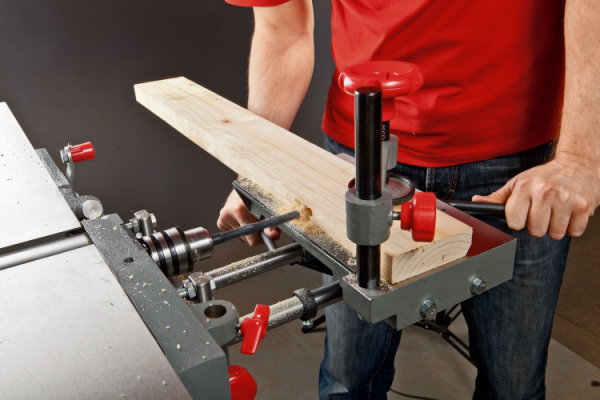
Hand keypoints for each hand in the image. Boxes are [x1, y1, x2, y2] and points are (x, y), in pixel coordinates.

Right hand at [217, 190, 279, 245]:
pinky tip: (243, 219)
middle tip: (260, 221)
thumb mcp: (268, 208)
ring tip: (251, 217)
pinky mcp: (221, 221)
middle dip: (255, 233)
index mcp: (239, 209)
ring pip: (240, 237)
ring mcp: (223, 217)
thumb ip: (271, 224)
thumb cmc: (259, 194)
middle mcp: (228, 213)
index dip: (262, 238)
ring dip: (248, 231)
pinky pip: (234, 234)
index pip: (252, 239)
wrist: (247, 184)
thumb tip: (273, 235)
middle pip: (246, 239)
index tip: (266, 232)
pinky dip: (241, 229)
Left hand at [472, 157, 599, 239]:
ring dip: (556, 227)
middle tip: (543, 212)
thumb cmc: (545, 176)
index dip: (518, 221)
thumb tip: (476, 202)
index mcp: (525, 187)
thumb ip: (498, 196)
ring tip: (557, 212)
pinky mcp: (584, 206)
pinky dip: (572, 227)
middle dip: (538, 225)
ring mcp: (566, 200)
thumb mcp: (519, 182)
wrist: (579, 163)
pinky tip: (569, 213)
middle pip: (535, 231)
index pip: (514, 222)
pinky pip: (574, 232)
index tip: (523, 215)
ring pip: (555, 234)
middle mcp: (545, 192)